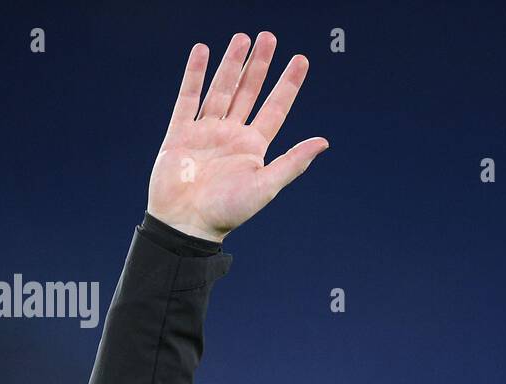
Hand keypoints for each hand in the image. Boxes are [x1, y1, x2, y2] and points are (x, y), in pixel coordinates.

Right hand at [146, 32, 328, 242]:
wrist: (186, 224)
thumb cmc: (228, 211)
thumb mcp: (266, 186)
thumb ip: (293, 161)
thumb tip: (324, 142)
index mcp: (254, 147)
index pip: (276, 108)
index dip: (288, 84)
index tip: (301, 59)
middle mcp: (232, 135)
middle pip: (249, 92)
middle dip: (259, 65)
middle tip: (269, 37)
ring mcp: (206, 131)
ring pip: (221, 90)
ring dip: (231, 63)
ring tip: (241, 38)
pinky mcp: (180, 133)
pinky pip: (188, 97)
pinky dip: (195, 74)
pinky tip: (202, 52)